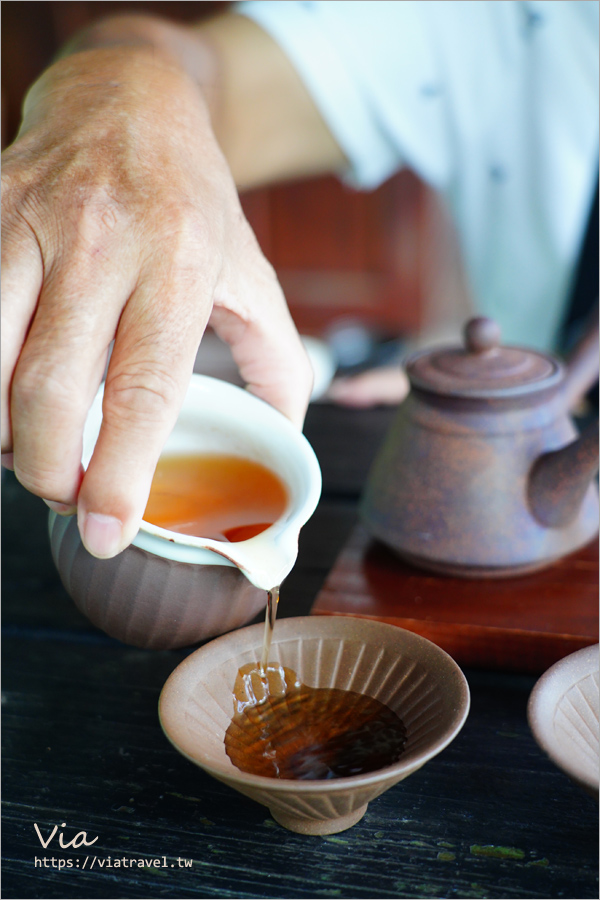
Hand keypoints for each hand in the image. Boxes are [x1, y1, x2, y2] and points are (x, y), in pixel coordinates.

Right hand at [1, 47, 311, 557]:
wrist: (129, 98)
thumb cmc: (193, 202)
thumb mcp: (253, 274)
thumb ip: (276, 363)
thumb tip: (283, 441)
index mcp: (181, 264)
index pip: (142, 389)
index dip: (118, 472)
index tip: (106, 530)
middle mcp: (101, 243)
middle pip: (49, 390)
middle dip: (48, 469)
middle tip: (66, 491)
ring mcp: (29, 223)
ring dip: (3, 431)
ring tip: (32, 446)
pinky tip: (5, 396)